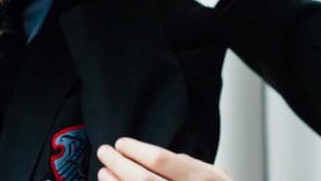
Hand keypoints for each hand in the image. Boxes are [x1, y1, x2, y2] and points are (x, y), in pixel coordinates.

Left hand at [97, 138, 232, 180]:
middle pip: (142, 179)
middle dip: (118, 164)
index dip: (135, 150)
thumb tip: (156, 156)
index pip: (160, 159)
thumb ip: (188, 165)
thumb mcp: (216, 176)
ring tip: (104, 173)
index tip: (121, 143)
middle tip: (104, 152)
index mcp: (201, 179)